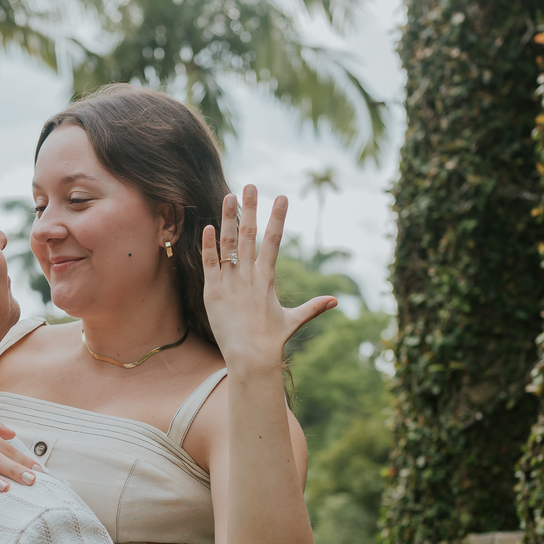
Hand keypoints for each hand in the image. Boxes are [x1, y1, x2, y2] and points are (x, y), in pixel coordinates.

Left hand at [201, 185, 336, 370]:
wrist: (251, 358)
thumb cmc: (271, 341)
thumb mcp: (293, 321)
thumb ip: (313, 308)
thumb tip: (335, 302)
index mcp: (268, 278)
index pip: (274, 241)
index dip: (278, 218)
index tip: (282, 197)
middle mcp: (249, 276)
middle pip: (250, 235)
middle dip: (251, 208)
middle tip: (252, 185)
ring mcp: (230, 282)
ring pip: (228, 244)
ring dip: (229, 218)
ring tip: (229, 196)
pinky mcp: (213, 292)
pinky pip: (210, 263)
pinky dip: (209, 245)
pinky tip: (208, 226)